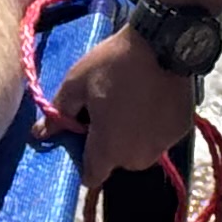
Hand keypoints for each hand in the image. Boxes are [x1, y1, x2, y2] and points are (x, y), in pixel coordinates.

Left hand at [48, 26, 198, 185]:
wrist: (164, 44)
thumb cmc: (114, 65)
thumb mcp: (77, 83)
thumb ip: (58, 113)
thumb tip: (40, 133)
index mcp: (108, 150)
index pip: (91, 177)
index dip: (84, 161)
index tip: (83, 137)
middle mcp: (137, 157)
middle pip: (116, 162)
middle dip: (109, 144)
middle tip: (105, 111)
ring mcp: (163, 145)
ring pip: (140, 150)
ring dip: (132, 136)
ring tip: (129, 103)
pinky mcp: (181, 131)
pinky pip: (159, 136)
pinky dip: (153, 125)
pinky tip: (150, 100)